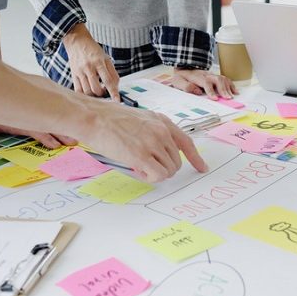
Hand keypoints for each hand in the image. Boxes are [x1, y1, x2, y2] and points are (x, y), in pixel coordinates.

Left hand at [0, 120, 76, 151]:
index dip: (46, 136)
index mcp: (19, 117)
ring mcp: (34, 117)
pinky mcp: (37, 118)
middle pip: (48, 125)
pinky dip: (62, 126)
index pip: (35, 127)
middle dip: (61, 133)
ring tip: (75, 139)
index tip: (55, 144)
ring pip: (52, 123)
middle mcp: (30, 117)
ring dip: (64, 130)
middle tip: (73, 141)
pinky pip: (51, 121)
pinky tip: (73, 131)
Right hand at [63, 24, 120, 100]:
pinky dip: (85, 94)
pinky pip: (78, 90)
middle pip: (96, 89)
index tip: (117, 100)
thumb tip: (116, 87)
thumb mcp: (106, 58)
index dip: (113, 92)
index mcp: (99, 62)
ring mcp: (80, 71)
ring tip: (97, 89)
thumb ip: (112, 72)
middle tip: (104, 90)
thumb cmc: (93, 50)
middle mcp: (89, 67)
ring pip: (87, 91)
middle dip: (102, 94)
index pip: (108, 81)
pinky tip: (89, 91)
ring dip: (94, 95)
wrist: (77, 41)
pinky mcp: (73, 74)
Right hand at [82, 100, 207, 181]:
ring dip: (155, 173)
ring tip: (138, 165)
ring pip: (169, 171)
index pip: (186, 142)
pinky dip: (150, 177)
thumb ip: (154, 132)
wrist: (94, 118)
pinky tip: (137, 169)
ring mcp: (153, 143)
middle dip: (164, 168)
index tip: (202, 168)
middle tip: (145, 165)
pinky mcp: (142, 155)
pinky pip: (158, 175)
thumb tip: (159, 153)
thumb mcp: (140, 119)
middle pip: (177, 162)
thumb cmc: (110, 119)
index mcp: (162, 121)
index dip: (196, 157)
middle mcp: (161, 131)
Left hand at [172, 68, 237, 100]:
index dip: (211, 91)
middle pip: (217, 80)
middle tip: (227, 98)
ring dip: (228, 87)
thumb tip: (197, 91)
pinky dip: (231, 85)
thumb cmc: (181, 77)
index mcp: (197, 77)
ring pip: (222, 79)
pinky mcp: (215, 76)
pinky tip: (234, 91)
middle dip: (223, 89)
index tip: (215, 99)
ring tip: (231, 96)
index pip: (206, 83)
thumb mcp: (178, 81)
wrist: (183, 68)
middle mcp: (206, 75)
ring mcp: (211, 75)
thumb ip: (186, 86)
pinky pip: (225, 79)